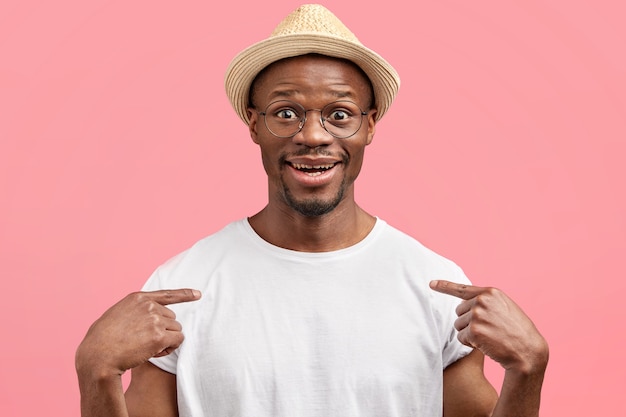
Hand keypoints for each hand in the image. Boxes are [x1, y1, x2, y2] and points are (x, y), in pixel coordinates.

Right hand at [76, 289, 200, 377]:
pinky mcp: (159, 335)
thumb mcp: (116, 315)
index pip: (167, 294)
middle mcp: (149, 306)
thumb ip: (134, 312)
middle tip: (146, 343)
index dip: (185, 294)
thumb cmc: (101, 341)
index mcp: (138, 298)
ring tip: (147, 348)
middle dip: (163, 331)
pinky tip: (155, 353)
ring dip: (166, 341)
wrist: (97, 356)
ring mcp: (155, 319)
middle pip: (172, 318)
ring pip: (176, 330)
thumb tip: (150, 317)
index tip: (198, 294)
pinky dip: (170, 348)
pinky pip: (178, 340)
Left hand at [430, 280, 547, 374]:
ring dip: (469, 334)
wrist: (528, 351)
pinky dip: (470, 344)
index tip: (431, 284)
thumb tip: (465, 304)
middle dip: (469, 322)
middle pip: (459, 311)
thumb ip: (486, 302)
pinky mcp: (474, 330)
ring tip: (490, 337)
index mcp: (490, 292)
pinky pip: (461, 338)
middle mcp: (482, 300)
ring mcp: (477, 315)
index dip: (445, 286)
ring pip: (458, 325)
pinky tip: (486, 344)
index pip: (462, 288)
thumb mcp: (504, 308)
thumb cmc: (518, 332)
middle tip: (489, 330)